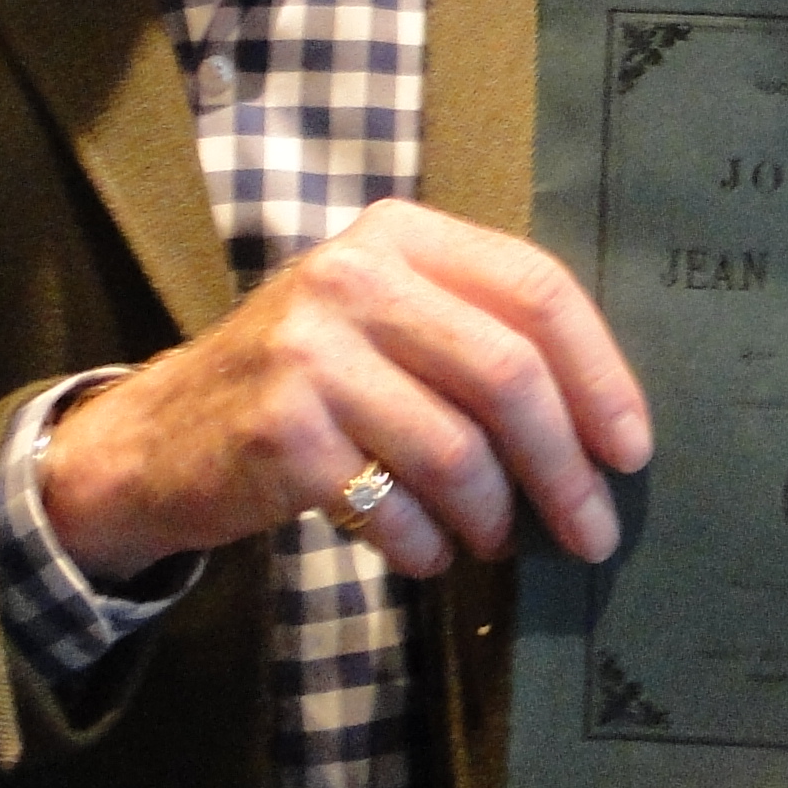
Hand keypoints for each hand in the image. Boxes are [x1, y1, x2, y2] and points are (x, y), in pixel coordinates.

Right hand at [38, 197, 649, 584]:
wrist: (156, 437)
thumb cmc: (306, 382)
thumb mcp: (385, 321)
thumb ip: (477, 335)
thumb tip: (603, 428)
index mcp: (400, 234)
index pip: (536, 288)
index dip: (599, 373)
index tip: (631, 449)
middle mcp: (355, 274)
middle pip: (509, 374)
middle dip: (567, 466)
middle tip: (594, 533)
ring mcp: (312, 351)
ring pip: (459, 450)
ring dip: (495, 517)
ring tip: (494, 542)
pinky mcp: (282, 431)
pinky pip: (398, 506)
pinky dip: (429, 545)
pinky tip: (427, 553)